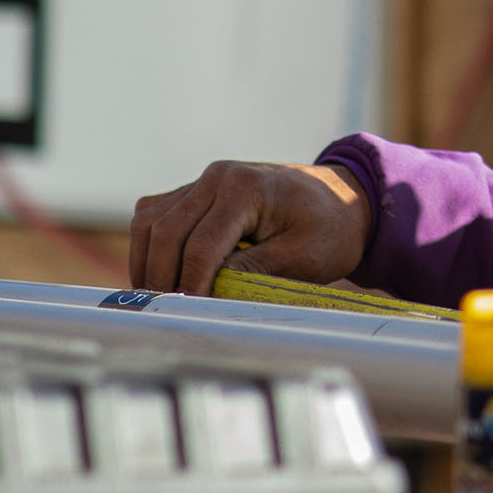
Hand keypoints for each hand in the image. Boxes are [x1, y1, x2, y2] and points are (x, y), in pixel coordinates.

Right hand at [130, 160, 371, 293]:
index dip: (189, 284)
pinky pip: (156, 215)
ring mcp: (204, 181)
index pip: (201, 244)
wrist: (344, 200)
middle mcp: (217, 177)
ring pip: (150, 220)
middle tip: (165, 314)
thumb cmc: (330, 230)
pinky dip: (151, 245)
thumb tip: (207, 292)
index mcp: (245, 188)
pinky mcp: (197, 192)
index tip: (187, 315)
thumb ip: (253, 271)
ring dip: (147, 261)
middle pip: (165, 231)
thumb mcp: (303, 257)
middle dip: (160, 276)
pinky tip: (162, 275)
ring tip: (158, 299)